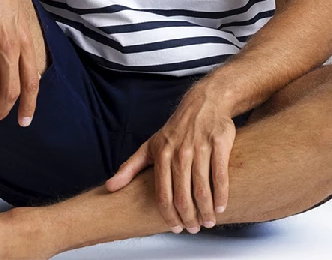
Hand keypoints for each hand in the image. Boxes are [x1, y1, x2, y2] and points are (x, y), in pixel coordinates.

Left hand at [105, 80, 235, 232]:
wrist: (202, 103)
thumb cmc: (175, 130)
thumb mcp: (149, 146)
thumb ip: (129, 167)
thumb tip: (110, 187)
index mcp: (162, 154)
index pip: (163, 194)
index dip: (170, 215)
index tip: (177, 228)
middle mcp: (180, 152)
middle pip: (183, 195)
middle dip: (189, 217)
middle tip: (194, 228)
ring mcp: (200, 147)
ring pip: (202, 188)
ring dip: (205, 211)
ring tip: (207, 222)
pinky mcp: (219, 143)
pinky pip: (220, 175)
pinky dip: (221, 195)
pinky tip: (220, 207)